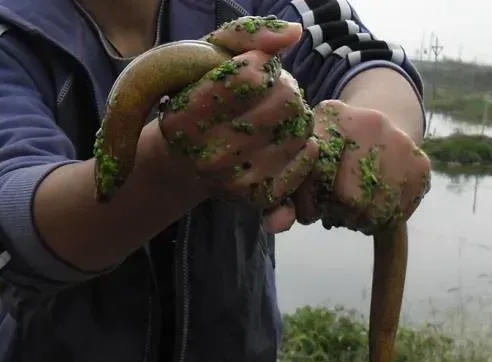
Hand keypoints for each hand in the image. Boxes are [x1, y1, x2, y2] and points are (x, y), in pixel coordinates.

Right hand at [158, 17, 318, 232]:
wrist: (186, 159)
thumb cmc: (199, 98)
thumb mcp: (207, 58)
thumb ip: (247, 35)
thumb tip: (294, 34)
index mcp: (185, 118)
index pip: (251, 77)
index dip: (261, 65)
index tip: (252, 69)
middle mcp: (207, 154)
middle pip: (285, 100)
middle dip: (285, 86)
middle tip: (271, 91)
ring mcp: (233, 180)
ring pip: (300, 128)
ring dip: (295, 114)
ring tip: (275, 115)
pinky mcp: (258, 197)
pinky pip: (305, 160)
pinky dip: (303, 144)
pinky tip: (285, 139)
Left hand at [291, 100, 431, 233]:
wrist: (379, 127)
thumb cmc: (328, 153)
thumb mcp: (303, 162)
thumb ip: (283, 196)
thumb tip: (276, 226)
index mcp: (331, 116)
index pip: (315, 173)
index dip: (309, 201)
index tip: (310, 208)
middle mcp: (370, 122)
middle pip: (349, 196)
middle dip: (337, 212)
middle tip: (334, 210)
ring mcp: (401, 143)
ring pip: (376, 209)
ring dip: (359, 220)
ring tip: (353, 210)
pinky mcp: (422, 165)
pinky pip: (398, 213)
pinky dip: (382, 219)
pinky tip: (374, 207)